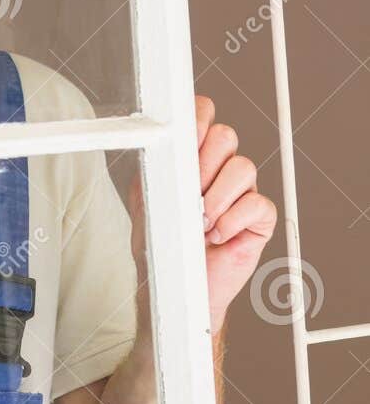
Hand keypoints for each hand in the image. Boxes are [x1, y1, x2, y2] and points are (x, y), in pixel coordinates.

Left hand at [126, 98, 277, 337]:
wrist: (176, 287)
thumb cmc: (163, 245)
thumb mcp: (146, 200)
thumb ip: (155, 167)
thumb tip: (164, 144)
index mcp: (191, 158)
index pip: (203, 116)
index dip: (198, 121)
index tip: (185, 140)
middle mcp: (219, 170)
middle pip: (226, 136)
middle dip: (203, 165)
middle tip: (189, 195)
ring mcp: (241, 192)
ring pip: (244, 167)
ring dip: (216, 197)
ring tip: (200, 222)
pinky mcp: (258, 218)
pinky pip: (257, 204)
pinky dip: (232, 221)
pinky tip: (217, 236)